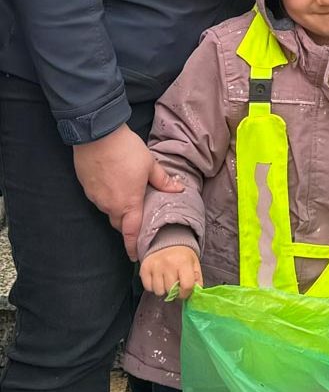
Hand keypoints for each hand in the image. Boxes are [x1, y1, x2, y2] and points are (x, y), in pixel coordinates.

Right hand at [73, 124, 182, 260]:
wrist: (97, 134)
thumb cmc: (127, 151)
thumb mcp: (150, 165)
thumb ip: (163, 181)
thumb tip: (178, 189)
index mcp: (128, 204)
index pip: (131, 232)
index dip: (133, 246)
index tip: (136, 257)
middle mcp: (109, 205)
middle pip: (119, 223)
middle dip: (128, 225)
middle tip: (139, 222)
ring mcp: (95, 197)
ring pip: (109, 211)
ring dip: (118, 209)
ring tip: (129, 199)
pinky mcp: (86, 187)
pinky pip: (99, 199)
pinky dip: (108, 198)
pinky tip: (115, 186)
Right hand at [140, 245, 200, 299]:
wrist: (167, 243)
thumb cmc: (183, 257)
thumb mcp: (195, 265)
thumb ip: (197, 280)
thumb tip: (193, 295)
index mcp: (184, 262)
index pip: (186, 286)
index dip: (186, 293)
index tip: (184, 292)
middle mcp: (168, 263)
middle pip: (171, 290)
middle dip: (174, 291)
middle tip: (175, 285)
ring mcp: (155, 266)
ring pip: (158, 291)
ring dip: (163, 290)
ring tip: (166, 282)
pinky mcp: (144, 268)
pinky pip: (148, 288)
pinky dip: (153, 287)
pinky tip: (158, 280)